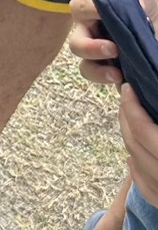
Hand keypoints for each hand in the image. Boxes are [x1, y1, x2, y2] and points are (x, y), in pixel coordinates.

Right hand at [72, 0, 157, 84]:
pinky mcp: (117, 71)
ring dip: (98, 73)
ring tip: (117, 75)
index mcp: (90, 11)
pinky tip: (130, 85)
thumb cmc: (142, 1)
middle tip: (112, 49)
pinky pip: (110, 83)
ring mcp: (102, 55)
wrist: (157, 16)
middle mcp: (91, 33)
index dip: (88, 12)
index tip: (107, 16)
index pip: (80, 8)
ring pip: (87, 68)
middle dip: (90, 49)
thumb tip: (138, 6)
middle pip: (76, 45)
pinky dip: (117, 86)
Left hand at [123, 84, 157, 204]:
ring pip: (135, 161)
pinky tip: (134, 155)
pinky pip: (145, 187)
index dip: (130, 106)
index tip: (127, 88)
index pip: (142, 129)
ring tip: (131, 119)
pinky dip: (136, 168)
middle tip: (126, 99)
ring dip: (129, 138)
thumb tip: (149, 98)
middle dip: (126, 117)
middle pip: (134, 143)